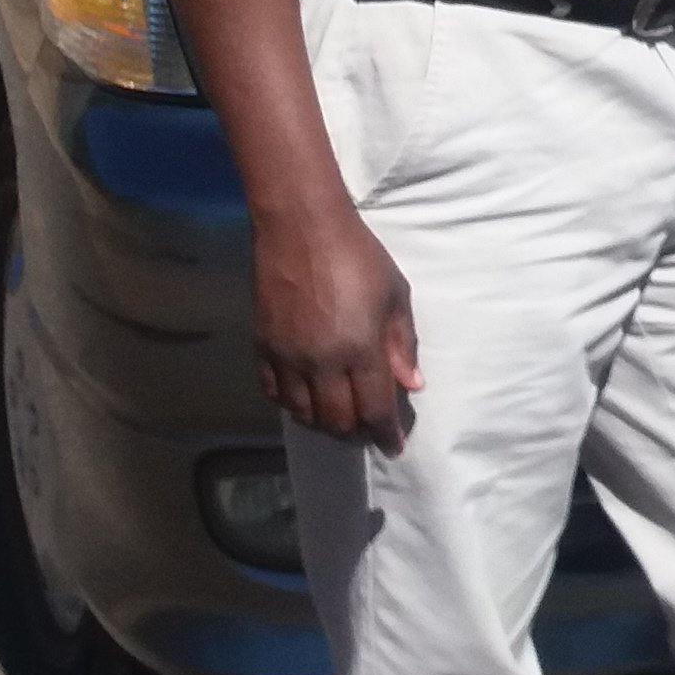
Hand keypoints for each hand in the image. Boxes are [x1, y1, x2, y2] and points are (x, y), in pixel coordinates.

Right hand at [254, 207, 420, 450]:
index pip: (374, 408)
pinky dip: (290, 404)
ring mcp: (287, 357)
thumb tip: (412, 384)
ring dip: (322, 422)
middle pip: (336, 419)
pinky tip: (303, 400)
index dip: (385, 433)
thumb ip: (402, 344)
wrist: (301, 228)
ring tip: (337, 418)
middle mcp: (321, 362)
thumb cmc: (358, 256)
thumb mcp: (395, 295)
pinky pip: (273, 392)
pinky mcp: (261, 346)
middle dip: (355, 432)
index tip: (393, 446)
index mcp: (359, 349)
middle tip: (366, 431)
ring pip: (302, 413)